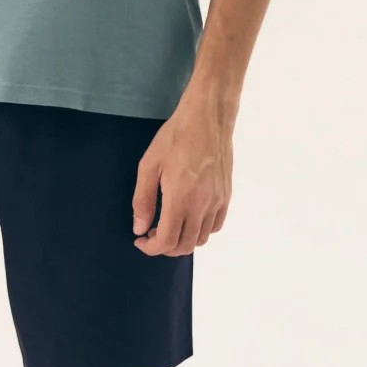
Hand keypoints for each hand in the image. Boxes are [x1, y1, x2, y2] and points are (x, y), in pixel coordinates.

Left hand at [131, 96, 232, 254]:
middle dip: (165, 247)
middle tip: (151, 233)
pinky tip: (188, 217)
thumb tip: (140, 228)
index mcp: (181, 198)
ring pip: (201, 238)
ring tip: (169, 225)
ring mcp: (217, 201)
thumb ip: (143, 200)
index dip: (151, 248)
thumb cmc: (175, 137)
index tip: (140, 240)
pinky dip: (200, 231)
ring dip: (183, 240)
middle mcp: (202, 204)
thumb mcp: (149, 165)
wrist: (208, 118)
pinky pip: (215, 225)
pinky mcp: (226, 195)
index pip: (167, 240)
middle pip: (185, 245)